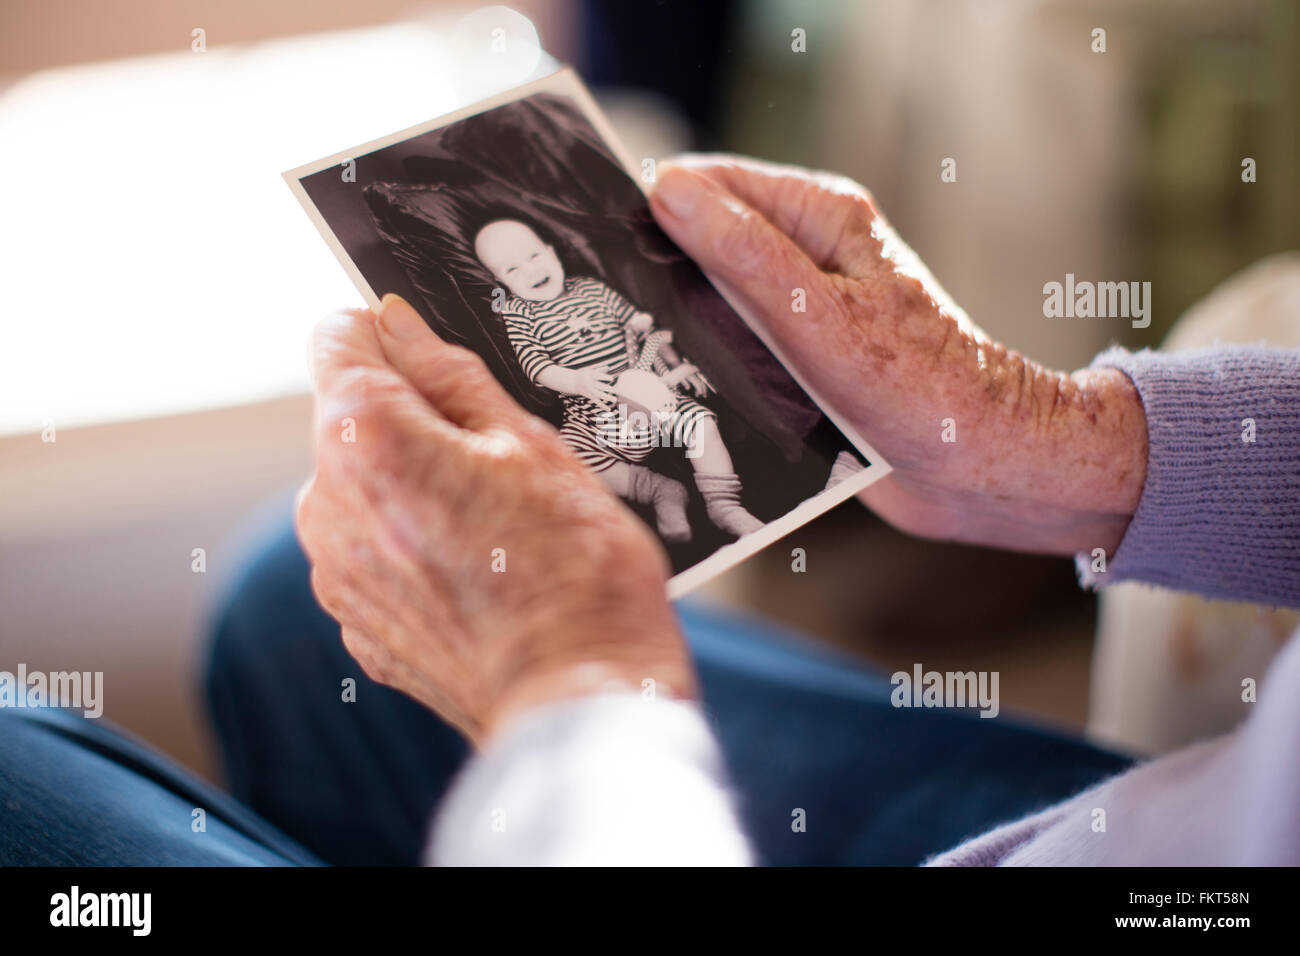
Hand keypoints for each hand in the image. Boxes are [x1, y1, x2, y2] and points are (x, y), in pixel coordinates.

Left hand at [295, 295, 695, 745]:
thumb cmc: (572, 566)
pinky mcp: (355, 622)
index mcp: (364, 438)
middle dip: (412, 419)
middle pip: (353, 418)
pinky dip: (413, 544)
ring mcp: (334, 570)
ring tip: (497, 524)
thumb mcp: (529, 442)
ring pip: (363, 487)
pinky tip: (479, 571)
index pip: (338, 337)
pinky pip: (374, 550)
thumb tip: (399, 323)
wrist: (578, 695)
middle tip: (499, 457)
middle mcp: (324, 502)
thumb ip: (449, 374)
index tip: (435, 354)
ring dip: (412, 485)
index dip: (390, 334)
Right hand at [559, 364, 617, 405]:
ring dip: (607, 398)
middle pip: (600, 387)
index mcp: (590, 376)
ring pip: (599, 395)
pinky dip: (602, 406)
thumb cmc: (584, 375)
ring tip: (615, 400)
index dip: (605, 377)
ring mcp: (590, 391)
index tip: (612, 378)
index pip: (598, 377)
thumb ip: (600, 370)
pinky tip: (608, 410)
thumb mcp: (591, 371)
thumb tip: (608, 367)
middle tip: (617, 391)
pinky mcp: (590, 396)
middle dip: (609, 389)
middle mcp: (590, 383)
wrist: (573, 382)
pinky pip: (597, 402)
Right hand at [650, 155, 1147, 555]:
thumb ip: (744, 255)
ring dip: (681, 330)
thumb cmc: (920, 389)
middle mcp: (807, 256)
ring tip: (635, 363)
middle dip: (660, 275)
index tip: (603, 250)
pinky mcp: (800, 362)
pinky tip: (678, 396)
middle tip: (612, 318)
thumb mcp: (819, 318)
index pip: (709, 184)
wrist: (981, 471)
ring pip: (714, 304)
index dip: (653, 210)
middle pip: (705, 245)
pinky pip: (736, 353)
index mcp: (819, 217)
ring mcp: (802, 311)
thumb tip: (667, 190)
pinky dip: (708, 368)